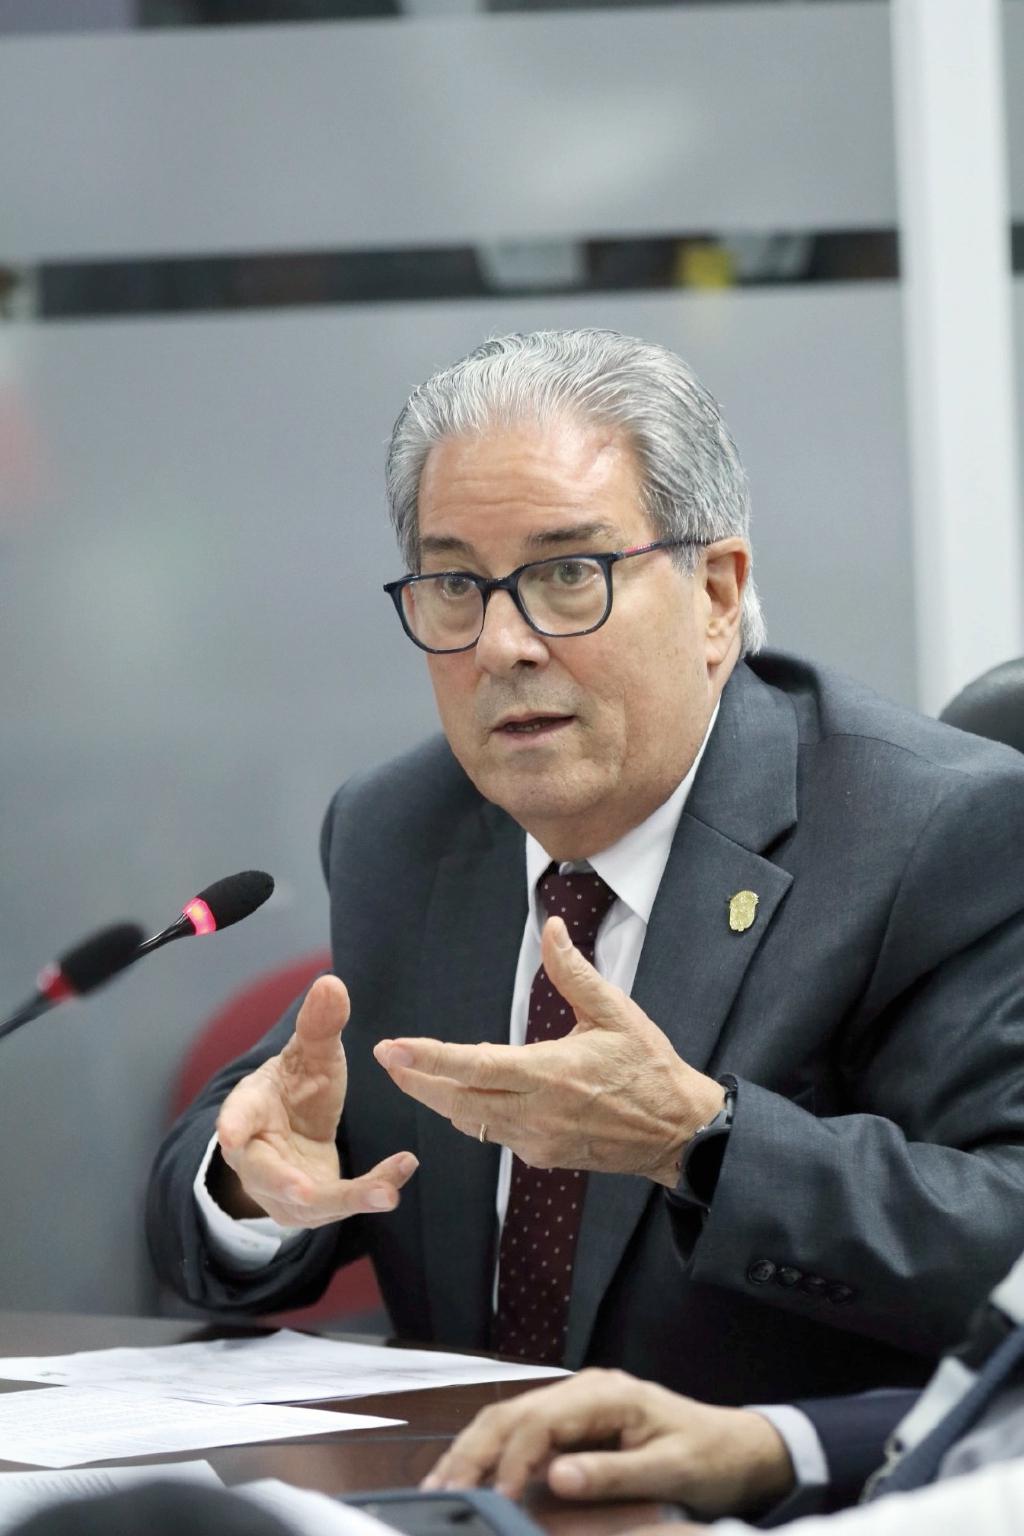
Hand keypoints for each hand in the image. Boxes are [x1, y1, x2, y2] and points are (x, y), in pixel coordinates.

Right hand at [213, 974, 417, 1225]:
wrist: (295, 1130)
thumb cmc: (296, 1086)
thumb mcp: (311, 1054)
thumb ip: (319, 1024)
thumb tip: (331, 982)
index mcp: (249, 1110)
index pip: (237, 1115)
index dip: (234, 1124)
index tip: (230, 1133)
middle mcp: (257, 1157)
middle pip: (264, 1174)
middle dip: (283, 1183)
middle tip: (303, 1191)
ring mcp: (281, 1191)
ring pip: (310, 1202)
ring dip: (350, 1198)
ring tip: (386, 1193)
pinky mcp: (311, 1209)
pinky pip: (341, 1204)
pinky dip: (373, 1191)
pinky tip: (401, 1175)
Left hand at [373, 917, 723, 1183]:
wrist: (679, 1132)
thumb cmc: (649, 1067)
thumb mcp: (616, 1013)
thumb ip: (574, 972)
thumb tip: (550, 928)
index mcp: (552, 1074)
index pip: (476, 1066)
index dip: (430, 1058)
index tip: (393, 1048)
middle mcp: (537, 1113)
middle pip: (458, 1102)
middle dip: (417, 1080)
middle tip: (386, 1059)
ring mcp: (537, 1141)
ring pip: (471, 1121)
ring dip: (439, 1098)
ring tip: (412, 1074)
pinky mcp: (542, 1156)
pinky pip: (495, 1134)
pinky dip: (473, 1113)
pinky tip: (464, 1095)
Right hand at [422, 1369, 793, 1515]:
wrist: (738, 1447)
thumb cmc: (710, 1457)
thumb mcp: (672, 1471)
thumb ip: (614, 1475)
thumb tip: (556, 1478)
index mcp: (607, 1393)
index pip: (541, 1420)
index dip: (514, 1461)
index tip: (496, 1500)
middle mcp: (584, 1389)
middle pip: (512, 1413)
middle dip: (473, 1452)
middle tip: (441, 1493)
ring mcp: (576, 1403)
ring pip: (508, 1419)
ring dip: (473, 1452)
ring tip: (440, 1487)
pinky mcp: (574, 1423)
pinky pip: (522, 1433)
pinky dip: (492, 1455)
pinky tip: (471, 1478)